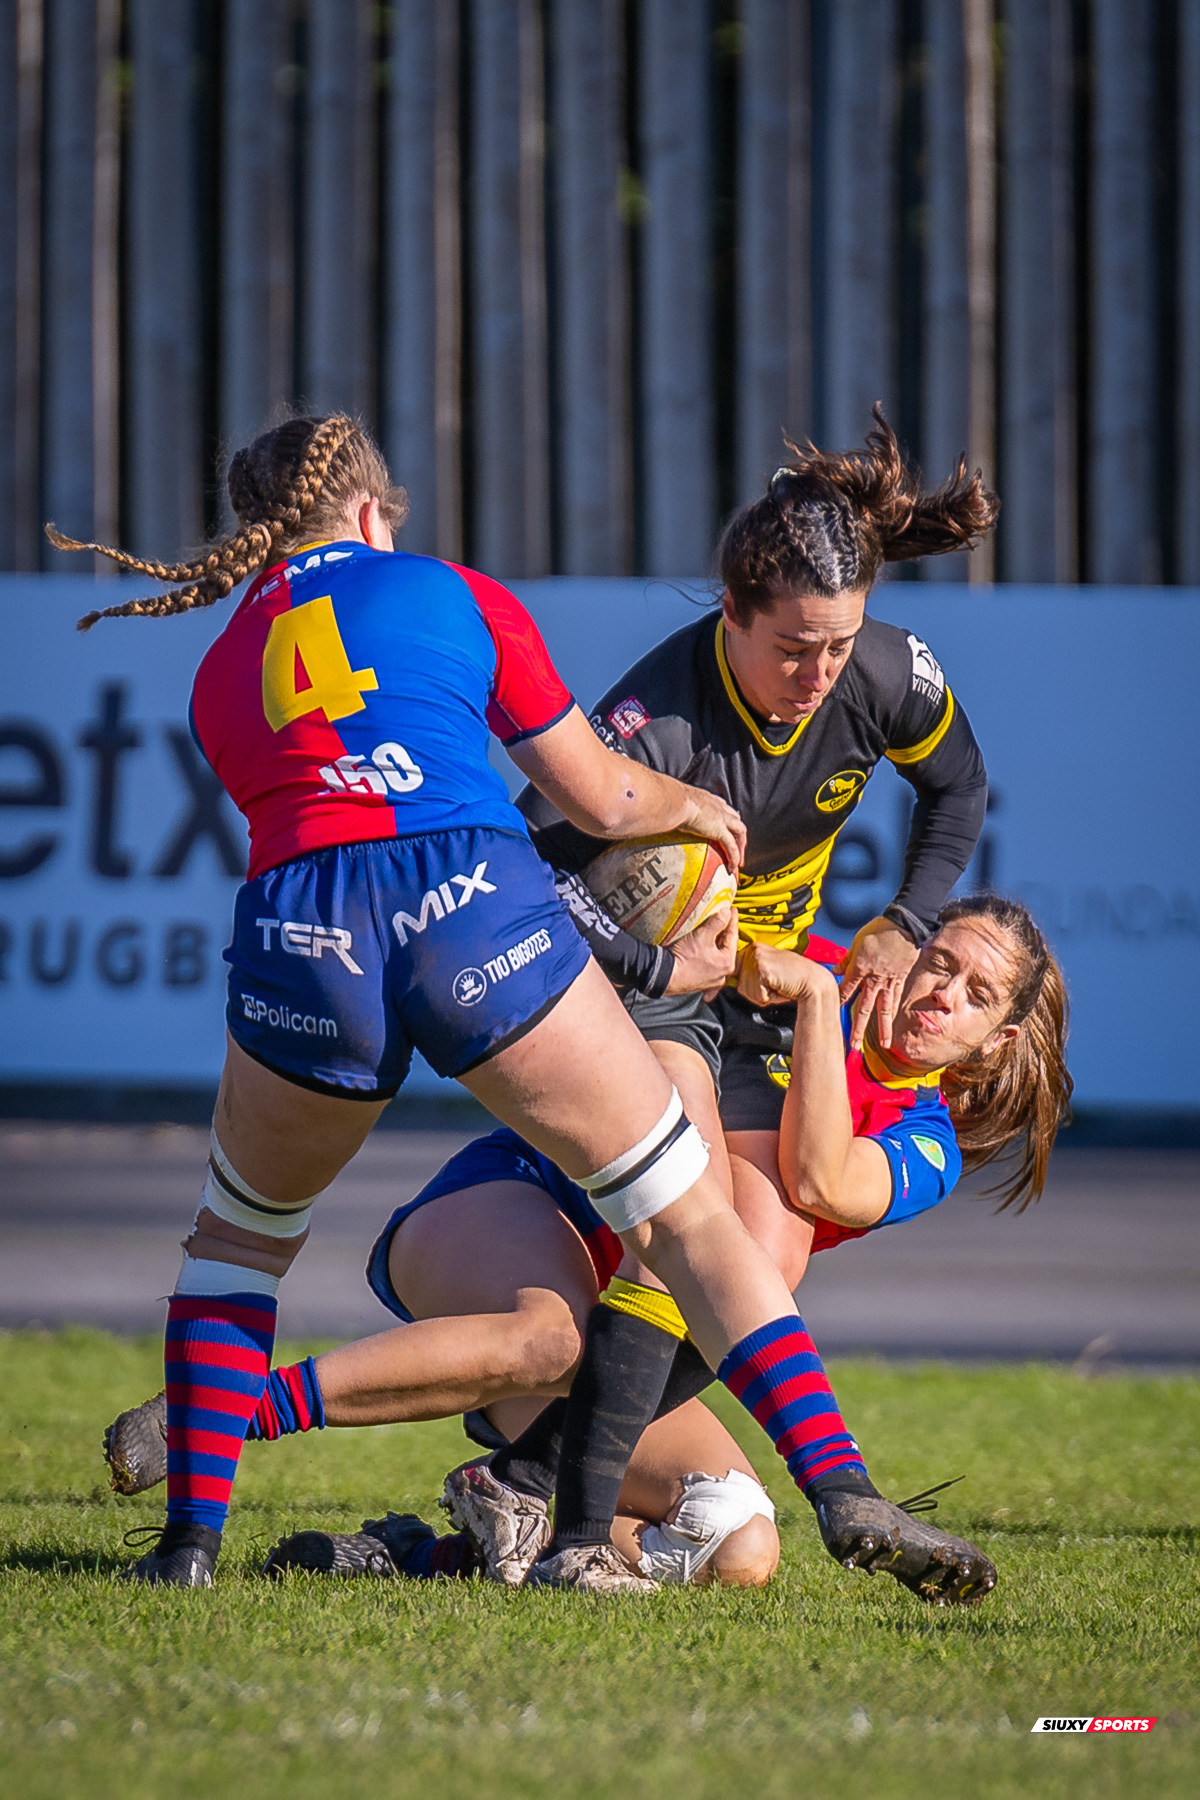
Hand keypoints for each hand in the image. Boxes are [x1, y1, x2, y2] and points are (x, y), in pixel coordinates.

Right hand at [665, 906, 738, 996]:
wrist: (665, 975)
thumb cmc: (684, 958)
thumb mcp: (702, 935)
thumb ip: (717, 922)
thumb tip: (727, 912)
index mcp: (727, 963)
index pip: (733, 936)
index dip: (732, 920)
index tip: (732, 909)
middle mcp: (723, 974)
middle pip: (726, 947)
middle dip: (725, 932)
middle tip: (725, 918)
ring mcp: (712, 980)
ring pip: (717, 956)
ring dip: (716, 943)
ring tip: (714, 931)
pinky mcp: (701, 982)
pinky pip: (709, 963)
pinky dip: (709, 954)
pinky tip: (705, 947)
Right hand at [675, 785, 746, 872]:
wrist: (675, 801)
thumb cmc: (670, 800)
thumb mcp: (675, 803)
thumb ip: (673, 809)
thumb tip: (661, 815)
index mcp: (707, 799)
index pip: (722, 807)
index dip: (726, 816)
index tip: (725, 823)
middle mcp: (718, 807)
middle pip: (735, 819)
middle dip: (738, 832)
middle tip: (737, 844)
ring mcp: (721, 818)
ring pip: (740, 832)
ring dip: (741, 847)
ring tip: (739, 860)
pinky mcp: (720, 830)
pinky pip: (731, 846)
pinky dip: (734, 857)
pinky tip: (733, 866)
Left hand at [736, 942, 837, 1008]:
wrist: (813, 981)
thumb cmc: (792, 978)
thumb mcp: (769, 968)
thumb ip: (751, 971)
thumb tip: (730, 979)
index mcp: (754, 947)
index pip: (735, 971)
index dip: (743, 984)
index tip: (747, 987)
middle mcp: (753, 950)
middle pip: (740, 984)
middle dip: (756, 992)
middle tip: (775, 984)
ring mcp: (757, 958)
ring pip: (747, 991)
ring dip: (762, 995)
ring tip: (778, 985)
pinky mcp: (763, 969)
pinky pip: (757, 995)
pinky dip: (768, 998)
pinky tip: (780, 987)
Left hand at [838, 916, 919, 1050]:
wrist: (905, 925)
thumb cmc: (879, 929)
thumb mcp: (857, 941)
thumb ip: (846, 959)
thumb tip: (834, 970)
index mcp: (859, 968)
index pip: (845, 991)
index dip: (838, 1004)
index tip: (831, 1016)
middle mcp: (873, 979)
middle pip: (863, 1009)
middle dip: (858, 1029)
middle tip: (854, 1045)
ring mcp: (888, 982)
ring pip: (883, 1010)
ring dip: (883, 1029)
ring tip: (884, 1046)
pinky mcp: (899, 980)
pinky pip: (895, 1000)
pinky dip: (892, 1013)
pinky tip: (892, 1024)